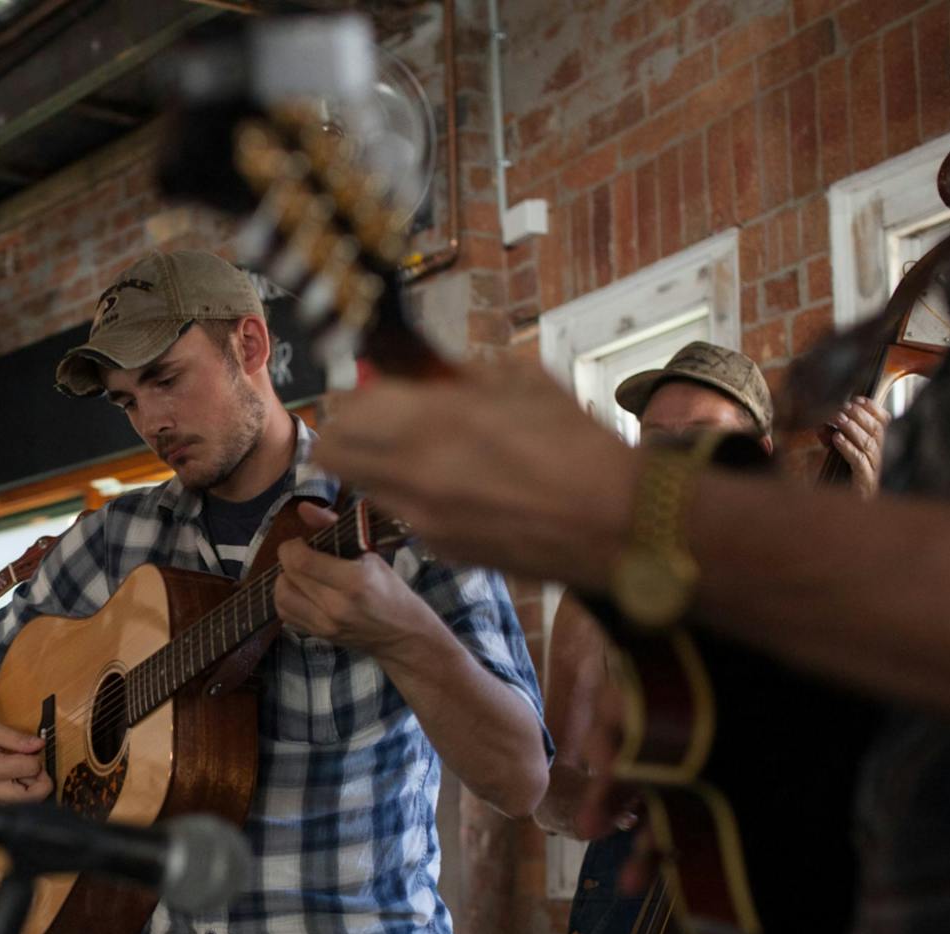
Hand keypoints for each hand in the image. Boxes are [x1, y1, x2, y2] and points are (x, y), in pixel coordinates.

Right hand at [0, 722, 48, 802]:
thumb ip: (17, 738)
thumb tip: (40, 744)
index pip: (32, 768)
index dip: (35, 758)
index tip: (27, 751)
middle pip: (36, 795)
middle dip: (40, 779)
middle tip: (29, 765)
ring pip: (30, 803)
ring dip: (31, 787)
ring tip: (18, 772)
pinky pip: (18, 805)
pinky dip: (22, 794)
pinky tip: (11, 780)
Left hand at [273, 502, 428, 653]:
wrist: (403, 636)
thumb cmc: (392, 591)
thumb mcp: (371, 555)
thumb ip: (334, 528)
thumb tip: (304, 508)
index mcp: (355, 581)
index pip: (302, 561)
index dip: (292, 546)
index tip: (301, 541)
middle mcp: (336, 606)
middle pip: (289, 576)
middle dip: (288, 558)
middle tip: (301, 553)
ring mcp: (325, 625)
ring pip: (281, 596)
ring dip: (284, 579)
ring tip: (299, 572)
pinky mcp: (319, 636)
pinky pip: (285, 614)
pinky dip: (286, 598)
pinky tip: (300, 590)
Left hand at [312, 355, 640, 588]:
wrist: (617, 522)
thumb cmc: (577, 445)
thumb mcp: (519, 382)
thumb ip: (457, 375)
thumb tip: (419, 368)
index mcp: (433, 422)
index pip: (345, 409)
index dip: (355, 396)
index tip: (373, 389)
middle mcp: (415, 474)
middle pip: (331, 453)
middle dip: (345, 432)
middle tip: (376, 420)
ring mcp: (424, 518)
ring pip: (363, 486)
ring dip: (377, 464)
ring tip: (422, 452)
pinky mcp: (441, 549)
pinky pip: (403, 514)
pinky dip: (413, 496)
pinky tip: (458, 487)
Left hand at [828, 397, 887, 497]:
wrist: (844, 514)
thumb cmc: (843, 485)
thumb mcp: (836, 458)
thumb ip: (832, 442)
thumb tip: (822, 428)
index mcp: (877, 451)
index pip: (883, 425)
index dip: (873, 410)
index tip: (859, 399)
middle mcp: (879, 460)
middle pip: (877, 432)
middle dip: (861, 416)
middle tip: (844, 407)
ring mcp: (874, 472)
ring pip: (869, 445)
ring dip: (853, 429)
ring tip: (838, 418)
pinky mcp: (865, 483)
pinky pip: (858, 462)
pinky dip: (848, 448)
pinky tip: (836, 439)